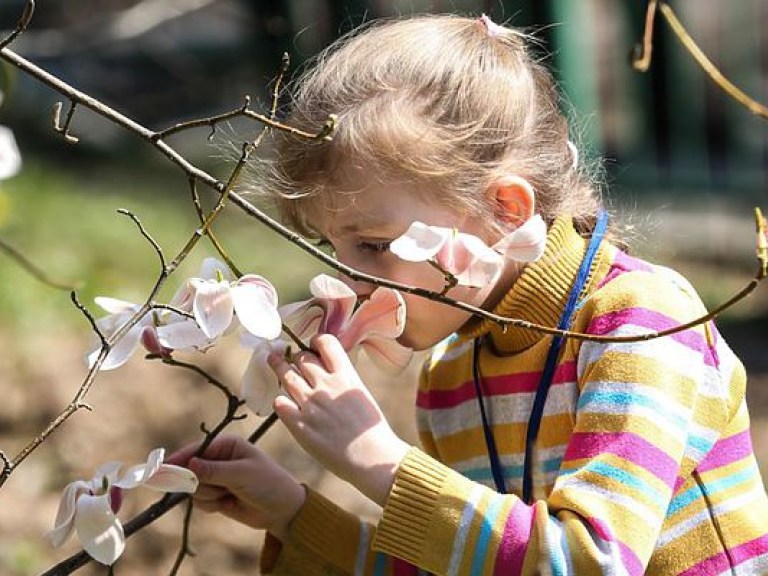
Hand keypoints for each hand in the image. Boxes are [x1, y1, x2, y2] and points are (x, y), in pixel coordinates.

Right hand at [167, 434, 305, 540]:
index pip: (195, 450)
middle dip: (199, 483)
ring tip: (230, 495)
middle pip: (190, 471)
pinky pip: (199, 501)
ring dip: (209, 496)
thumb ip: (214, 471)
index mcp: (227, 445)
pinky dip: (210, 505)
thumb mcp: (242, 475)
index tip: (161, 471)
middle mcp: (219, 458)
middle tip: (217, 490)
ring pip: (193, 488)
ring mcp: (216, 477)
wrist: (282, 510)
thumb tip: (189, 464)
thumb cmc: (268, 484)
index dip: (178, 461)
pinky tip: (228, 504)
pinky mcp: (216, 495)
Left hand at [269, 334, 409, 505]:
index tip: (312, 345)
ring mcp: (310, 404)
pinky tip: (284, 402)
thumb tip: (329, 370)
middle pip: (301, 357)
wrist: (371, 458)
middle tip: (291, 359)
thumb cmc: (372, 429)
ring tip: (273, 362)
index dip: (316, 341)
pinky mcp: (299, 425)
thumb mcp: (361, 394)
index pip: (325, 342)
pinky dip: (281, 400)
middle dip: (296, 357)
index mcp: (346, 375)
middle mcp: (326, 385)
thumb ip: (344, 380)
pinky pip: (280, 403)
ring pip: (286, 375)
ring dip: (279, 367)